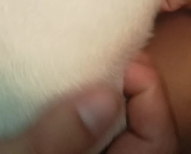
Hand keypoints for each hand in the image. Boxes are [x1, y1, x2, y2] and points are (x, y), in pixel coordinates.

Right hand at [0, 55, 176, 153]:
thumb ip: (58, 140)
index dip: (152, 105)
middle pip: (135, 132)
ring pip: (105, 123)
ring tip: (94, 50)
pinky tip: (64, 63)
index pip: (154, 146)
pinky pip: (73, 117)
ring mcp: (55, 153)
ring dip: (105, 88)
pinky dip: (76, 91)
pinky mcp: (36, 141)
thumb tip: (107, 100)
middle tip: (114, 48)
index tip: (129, 63)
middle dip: (132, 90)